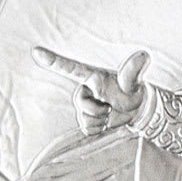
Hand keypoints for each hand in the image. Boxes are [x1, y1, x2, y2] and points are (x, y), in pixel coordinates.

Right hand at [33, 47, 149, 134]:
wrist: (136, 109)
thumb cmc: (132, 90)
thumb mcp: (133, 82)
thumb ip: (134, 71)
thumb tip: (144, 55)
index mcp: (92, 77)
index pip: (70, 68)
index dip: (53, 61)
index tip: (36, 52)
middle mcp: (84, 90)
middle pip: (81, 105)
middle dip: (98, 109)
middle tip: (111, 106)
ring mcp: (84, 105)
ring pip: (85, 118)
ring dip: (101, 119)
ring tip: (110, 111)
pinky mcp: (87, 120)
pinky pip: (88, 129)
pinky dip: (100, 128)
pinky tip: (106, 121)